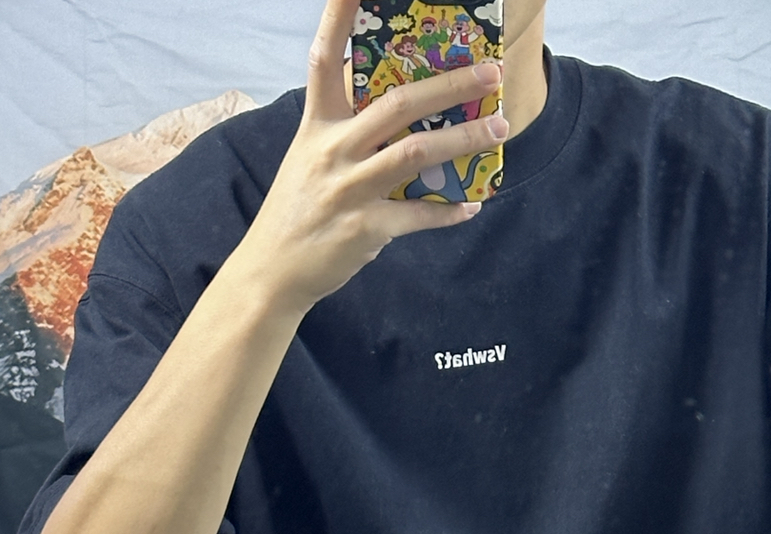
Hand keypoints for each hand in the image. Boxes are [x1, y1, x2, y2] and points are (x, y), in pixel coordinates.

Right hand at [239, 0, 506, 315]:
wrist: (272, 271)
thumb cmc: (297, 210)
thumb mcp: (309, 157)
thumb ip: (346, 130)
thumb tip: (396, 107)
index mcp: (317, 125)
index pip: (326, 59)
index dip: (339, 18)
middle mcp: (333, 150)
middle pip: (397, 103)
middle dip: (450, 85)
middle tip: (491, 72)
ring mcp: (349, 189)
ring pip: (415, 153)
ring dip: (464, 140)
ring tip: (498, 128)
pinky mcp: (364, 229)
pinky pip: (417, 216)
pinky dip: (447, 211)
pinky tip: (471, 205)